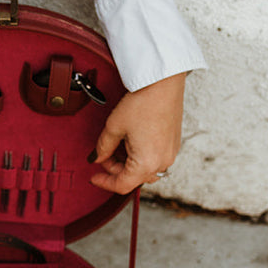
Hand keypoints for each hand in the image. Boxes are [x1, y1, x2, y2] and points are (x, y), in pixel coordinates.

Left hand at [88, 72, 187, 193]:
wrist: (163, 83)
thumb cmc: (142, 103)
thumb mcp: (114, 127)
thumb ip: (102, 148)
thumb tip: (97, 158)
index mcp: (147, 164)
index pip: (122, 185)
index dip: (104, 183)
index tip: (93, 177)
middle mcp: (162, 162)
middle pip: (134, 178)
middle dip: (115, 169)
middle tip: (102, 154)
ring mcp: (171, 153)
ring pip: (145, 169)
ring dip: (128, 163)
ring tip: (116, 144)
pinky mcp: (173, 143)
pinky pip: (155, 159)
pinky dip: (140, 156)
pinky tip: (130, 140)